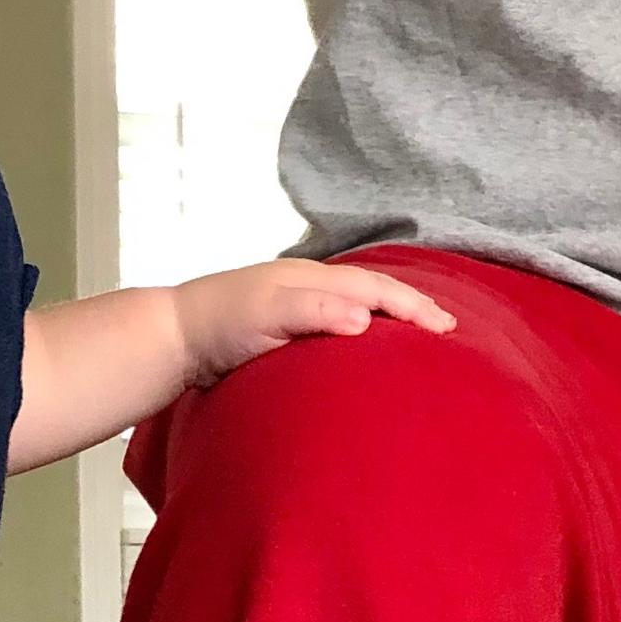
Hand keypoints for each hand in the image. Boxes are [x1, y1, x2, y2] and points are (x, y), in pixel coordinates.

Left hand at [170, 259, 455, 385]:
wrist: (173, 337)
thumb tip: (367, 318)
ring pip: (357, 300)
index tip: (445, 330)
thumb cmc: (220, 325)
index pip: (375, 289)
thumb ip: (315, 313)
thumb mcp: (268, 315)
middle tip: (447, 328)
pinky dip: (366, 323)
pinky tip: (368, 342)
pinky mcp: (284, 325)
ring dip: (392, 312)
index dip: (413, 307)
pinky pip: (338, 317)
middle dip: (411, 305)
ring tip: (419, 332)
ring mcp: (296, 302)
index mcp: (311, 279)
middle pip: (372, 289)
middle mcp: (308, 284)